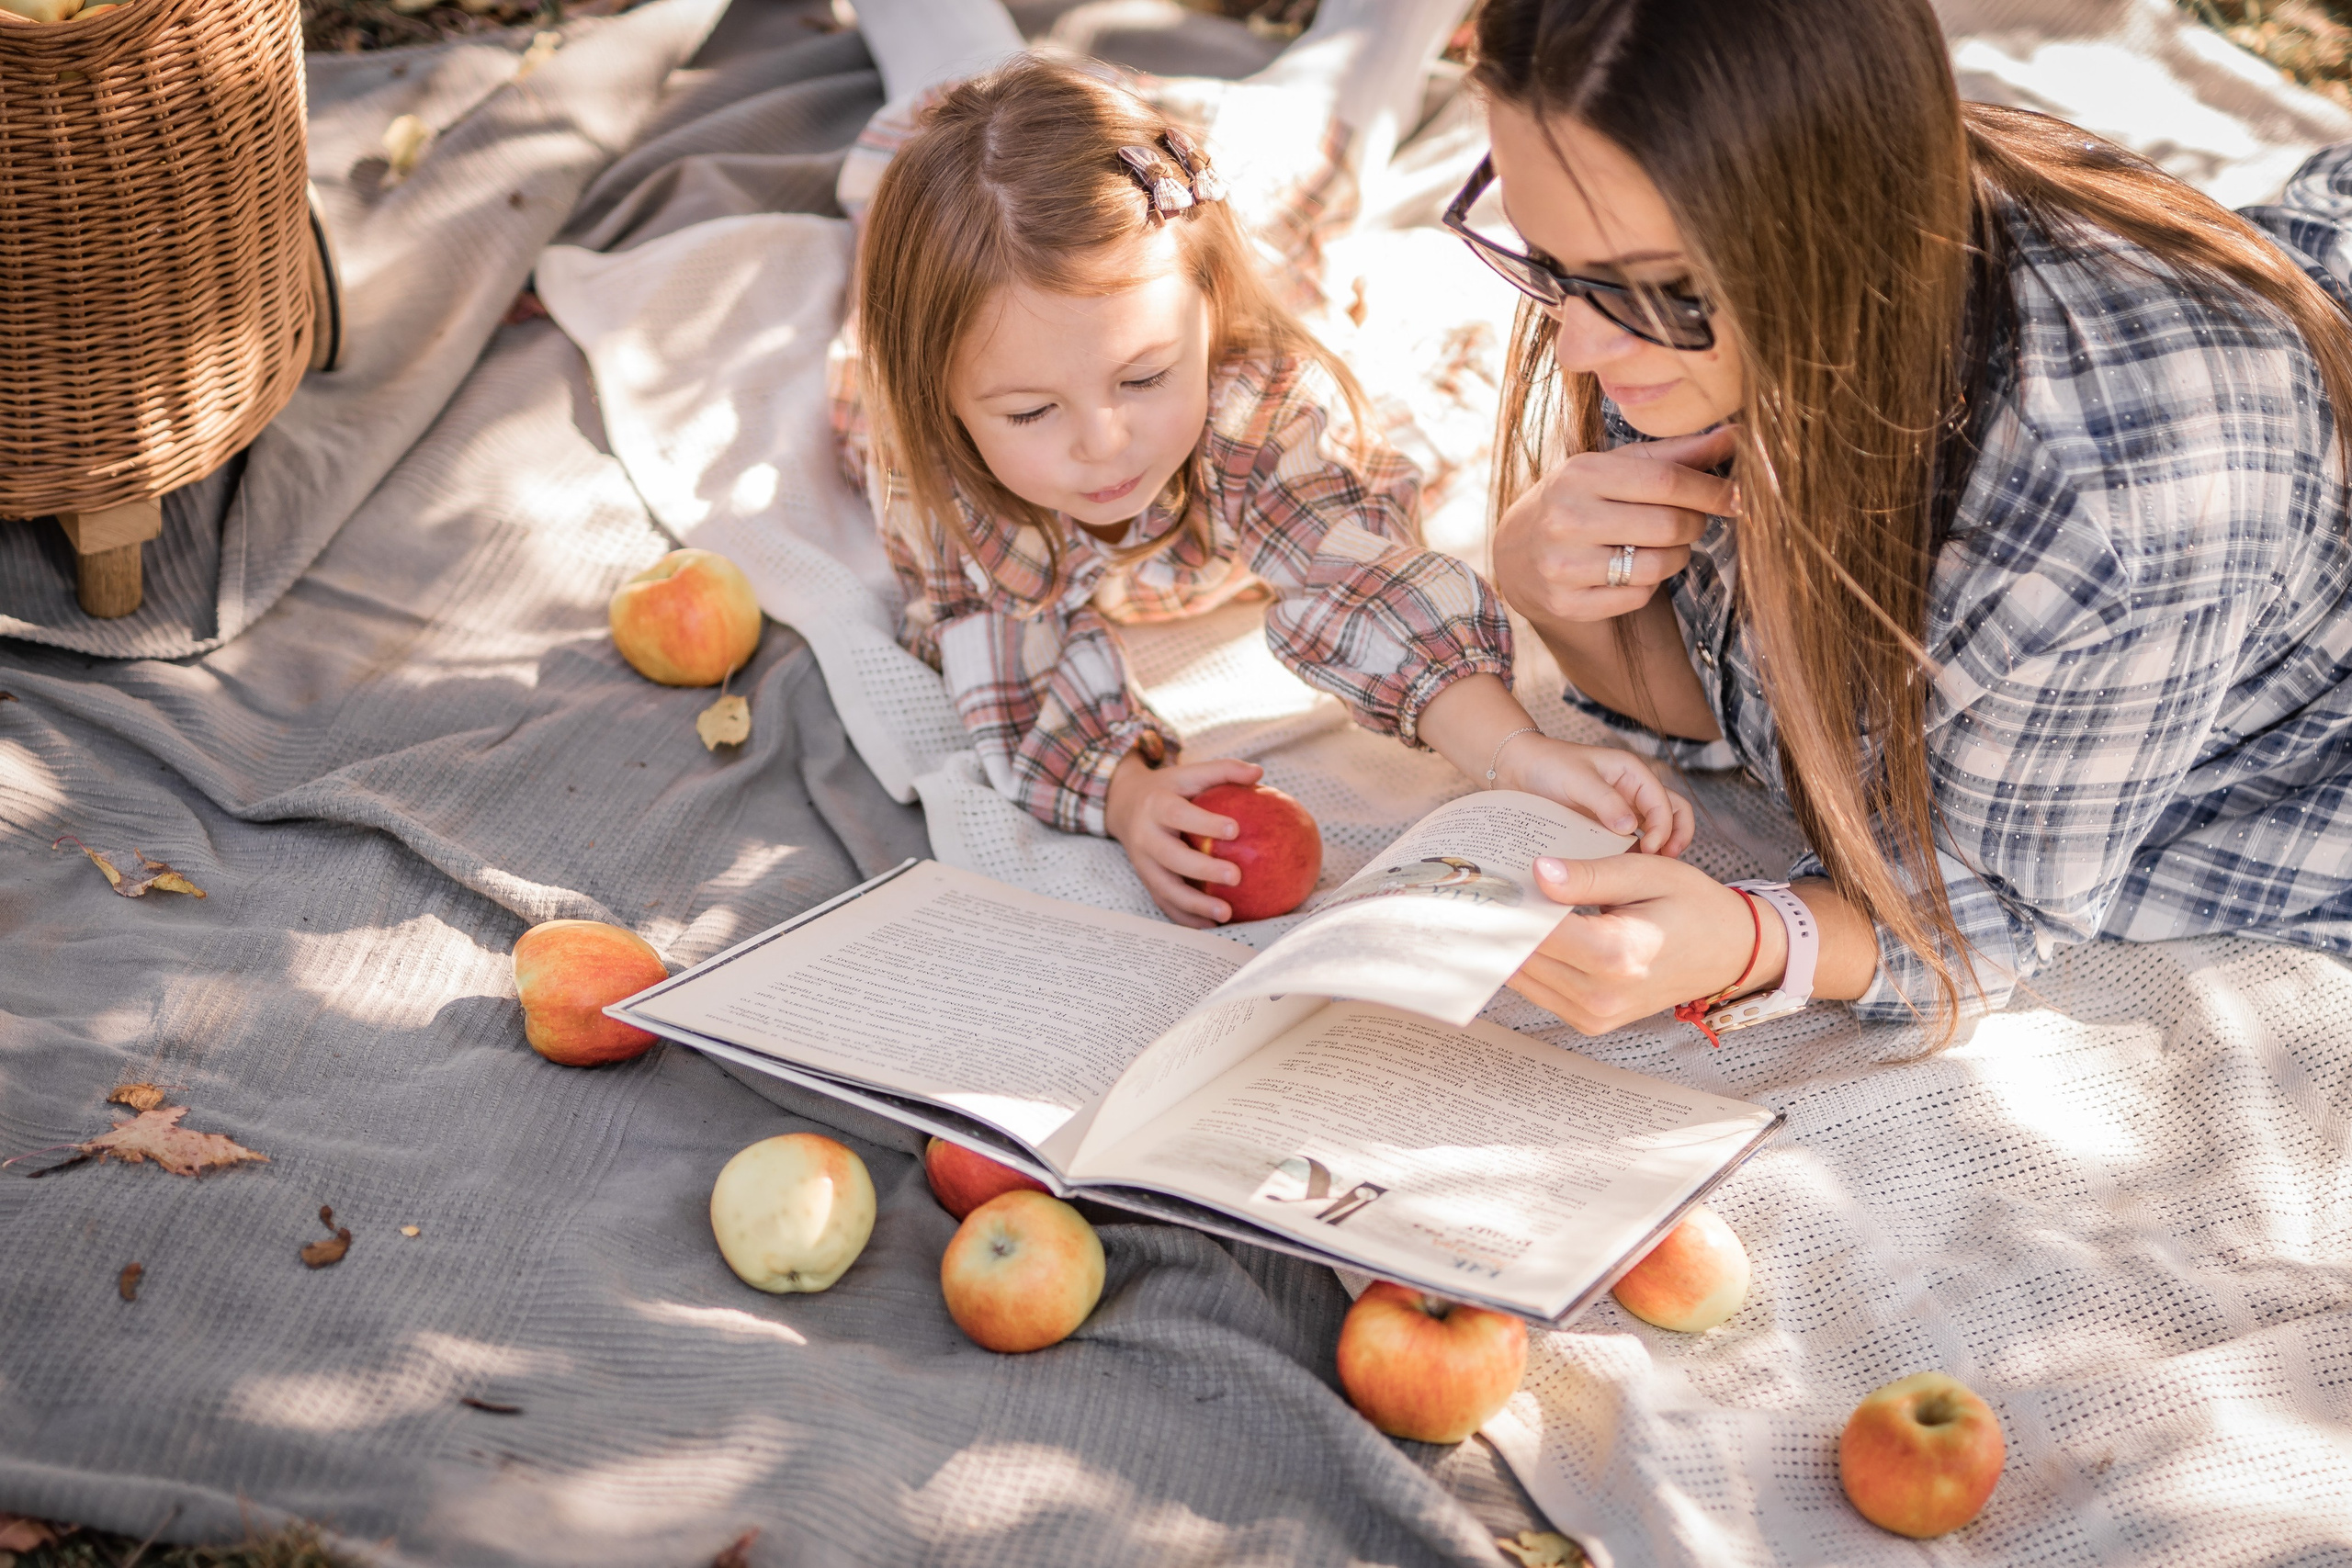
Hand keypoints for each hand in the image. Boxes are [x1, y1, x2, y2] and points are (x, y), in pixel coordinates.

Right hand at [1106, 752, 1263, 927]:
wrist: (1123, 805)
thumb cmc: (1169, 789)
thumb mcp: (1189, 773)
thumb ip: (1222, 770)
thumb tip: (1258, 772)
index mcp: (1156, 805)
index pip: (1179, 814)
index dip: (1204, 822)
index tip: (1235, 829)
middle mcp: (1145, 836)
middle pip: (1170, 857)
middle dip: (1202, 870)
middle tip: (1236, 876)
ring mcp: (1142, 863)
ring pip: (1165, 888)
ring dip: (1195, 904)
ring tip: (1226, 914)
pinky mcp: (1145, 881)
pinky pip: (1165, 904)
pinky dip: (1187, 917)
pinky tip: (1213, 925)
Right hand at [1492, 426, 1736, 628]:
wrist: (1519, 550)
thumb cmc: (1584, 498)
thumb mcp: (1619, 466)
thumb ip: (1678, 453)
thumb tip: (1741, 434)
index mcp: (1581, 473)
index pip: (1666, 481)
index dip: (1710, 490)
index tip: (1737, 496)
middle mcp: (1566, 518)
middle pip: (1667, 526)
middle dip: (1693, 524)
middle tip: (1690, 521)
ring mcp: (1563, 564)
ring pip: (1656, 566)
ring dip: (1675, 557)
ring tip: (1663, 546)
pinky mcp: (1566, 603)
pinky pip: (1637, 596)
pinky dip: (1648, 584)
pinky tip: (1632, 569)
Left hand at [1496, 733, 1694, 856]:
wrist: (1517, 769)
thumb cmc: (1548, 765)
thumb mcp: (1577, 779)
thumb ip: (1605, 801)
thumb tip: (1631, 828)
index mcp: (1632, 774)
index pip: (1664, 802)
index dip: (1663, 827)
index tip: (1648, 850)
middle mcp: (1632, 792)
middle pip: (1672, 813)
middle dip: (1676, 837)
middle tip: (1666, 863)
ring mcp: (1621, 812)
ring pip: (1654, 830)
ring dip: (1657, 849)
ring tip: (1650, 873)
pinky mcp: (1605, 829)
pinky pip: (1628, 843)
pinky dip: (1632, 857)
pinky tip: (1624, 874)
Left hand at [1506, 853, 1785, 1034]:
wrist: (1730, 952)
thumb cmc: (1694, 906)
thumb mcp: (1646, 874)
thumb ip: (1589, 875)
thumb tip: (1536, 871)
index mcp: (1617, 955)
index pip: (1537, 930)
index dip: (1509, 902)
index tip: (1491, 877)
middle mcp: (1601, 995)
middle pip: (1523, 956)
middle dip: (1504, 922)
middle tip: (1489, 888)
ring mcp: (1594, 1015)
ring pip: (1523, 977)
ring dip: (1512, 943)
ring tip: (1510, 906)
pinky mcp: (1590, 1022)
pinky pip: (1540, 991)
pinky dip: (1531, 962)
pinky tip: (1533, 931)